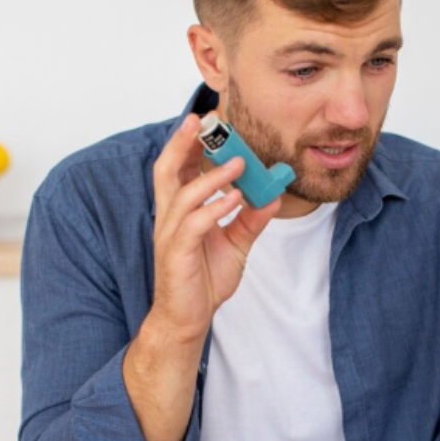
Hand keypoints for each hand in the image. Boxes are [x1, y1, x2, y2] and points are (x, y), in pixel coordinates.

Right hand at [147, 113, 281, 345]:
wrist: (188, 319)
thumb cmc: (203, 280)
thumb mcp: (235, 244)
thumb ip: (250, 219)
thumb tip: (272, 196)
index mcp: (180, 211)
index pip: (178, 167)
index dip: (188, 142)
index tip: (207, 121)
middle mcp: (170, 217)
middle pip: (167, 169)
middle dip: (182, 143)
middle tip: (204, 121)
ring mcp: (171, 235)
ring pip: (184, 194)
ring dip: (212, 176)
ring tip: (239, 163)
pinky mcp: (177, 254)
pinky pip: (194, 224)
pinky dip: (214, 208)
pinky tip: (234, 199)